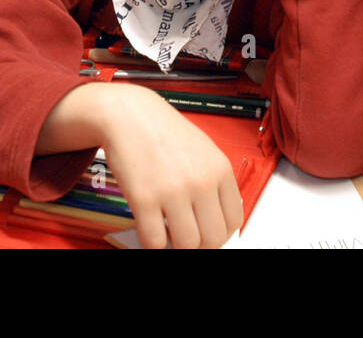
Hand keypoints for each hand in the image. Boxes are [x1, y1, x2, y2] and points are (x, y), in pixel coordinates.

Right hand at [100, 86, 242, 248]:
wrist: (128, 115)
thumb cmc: (163, 132)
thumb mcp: (203, 150)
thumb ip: (215, 182)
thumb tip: (219, 219)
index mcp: (220, 169)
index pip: (234, 221)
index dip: (220, 234)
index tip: (207, 234)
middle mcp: (201, 181)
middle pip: (214, 239)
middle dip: (200, 246)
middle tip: (186, 238)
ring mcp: (173, 190)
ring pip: (187, 245)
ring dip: (176, 247)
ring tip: (167, 233)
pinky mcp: (144, 198)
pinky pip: (154, 241)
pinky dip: (152, 243)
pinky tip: (149, 229)